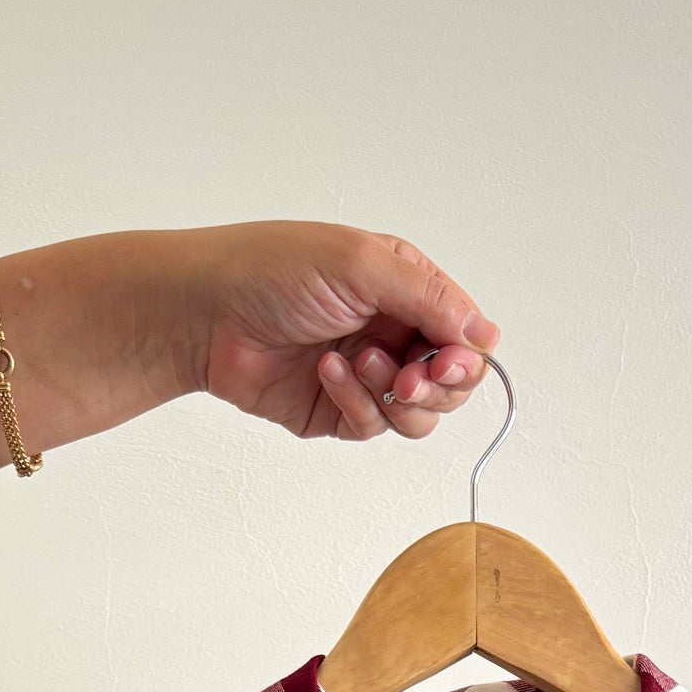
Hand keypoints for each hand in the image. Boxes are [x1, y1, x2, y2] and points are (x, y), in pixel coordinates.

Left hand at [185, 221, 498, 442]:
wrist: (205, 312)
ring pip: (418, 415)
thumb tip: (486, 334)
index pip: (466, 335)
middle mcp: (392, 331)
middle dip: (436, 386)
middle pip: (451, 383)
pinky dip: (355, 403)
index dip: (466, 358)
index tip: (447, 363)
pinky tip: (325, 372)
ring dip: (395, 397)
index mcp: (406, 288)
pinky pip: (372, 427)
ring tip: (358, 364)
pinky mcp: (337, 411)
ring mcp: (367, 375)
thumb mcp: (363, 265)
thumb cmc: (273, 269)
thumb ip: (430, 299)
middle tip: (408, 378)